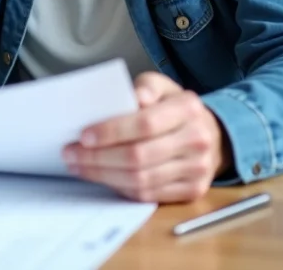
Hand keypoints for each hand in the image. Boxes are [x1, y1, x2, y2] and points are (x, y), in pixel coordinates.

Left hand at [64, 72, 230, 202]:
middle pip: (139, 156)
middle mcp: (197, 141)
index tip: (83, 136)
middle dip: (98, 158)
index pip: (145, 124)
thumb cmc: (174, 108)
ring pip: (141, 180)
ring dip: (104, 176)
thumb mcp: (162, 86)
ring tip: (79, 166)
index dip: (111, 132)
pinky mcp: (192, 190)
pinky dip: (121, 189)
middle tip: (71, 153)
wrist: (211, 134)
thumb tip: (134, 98)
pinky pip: (149, 195)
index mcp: (188, 109)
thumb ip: (146, 86)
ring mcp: (197, 169)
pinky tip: (103, 178)